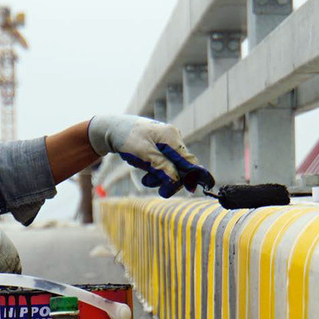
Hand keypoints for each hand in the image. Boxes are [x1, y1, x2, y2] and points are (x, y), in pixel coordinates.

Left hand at [87, 115, 214, 196]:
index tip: (205, 187)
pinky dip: (156, 171)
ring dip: (160, 176)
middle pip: (181, 166)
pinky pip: (164, 163)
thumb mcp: (143, 155)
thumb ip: (161, 167)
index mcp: (171, 137)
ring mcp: (167, 142)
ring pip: (172, 167)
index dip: (197, 175)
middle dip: (169, 179)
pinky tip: (146, 171)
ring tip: (146, 179)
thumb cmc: (127, 139)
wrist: (113, 129)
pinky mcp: (161, 147)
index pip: (189, 160)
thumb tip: (177, 180)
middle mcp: (172, 138)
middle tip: (159, 189)